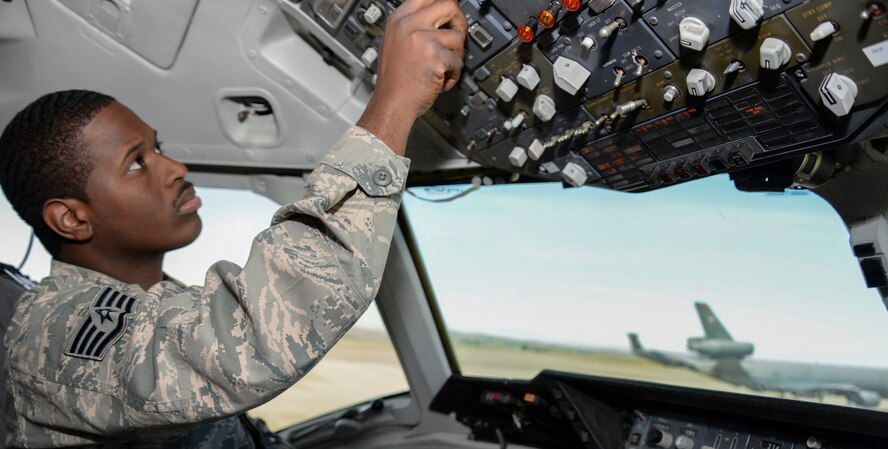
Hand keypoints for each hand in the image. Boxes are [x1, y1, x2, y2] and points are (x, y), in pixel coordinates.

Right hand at [357, 0, 467, 154]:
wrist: (391, 104)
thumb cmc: (394, 81)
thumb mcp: (395, 43)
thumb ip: (413, 27)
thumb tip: (439, 16)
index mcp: (398, 20)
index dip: (443, 4)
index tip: (451, 14)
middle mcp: (409, 25)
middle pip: (448, 4)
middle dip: (460, 21)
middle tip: (458, 35)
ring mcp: (421, 39)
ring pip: (457, 36)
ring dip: (457, 55)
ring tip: (446, 68)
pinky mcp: (434, 56)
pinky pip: (458, 61)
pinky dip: (454, 74)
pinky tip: (442, 81)